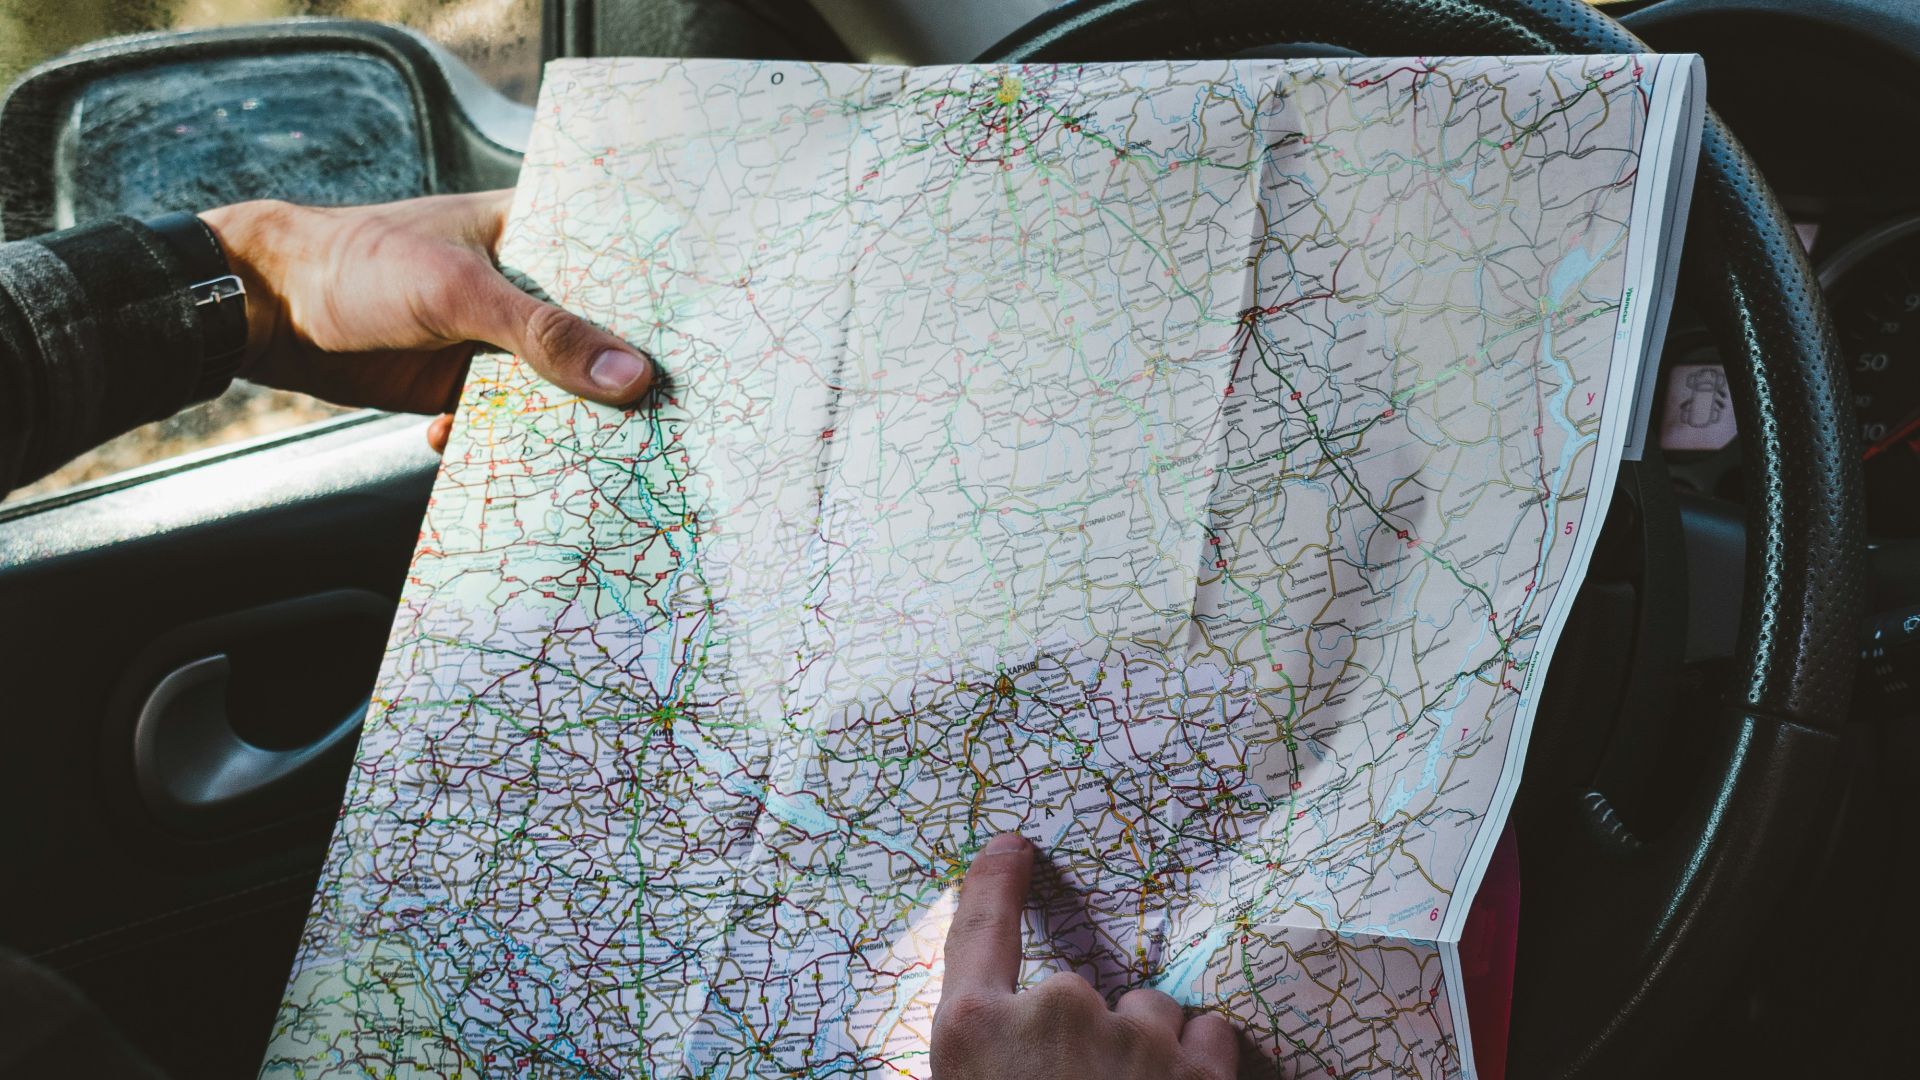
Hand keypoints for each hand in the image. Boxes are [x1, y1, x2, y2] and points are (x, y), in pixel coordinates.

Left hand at [199, 191, 653, 451]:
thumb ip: (546, 335)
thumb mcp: (459, 293)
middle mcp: (523, 287)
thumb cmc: (357, 265)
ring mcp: (495, 340)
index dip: (660, 307)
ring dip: (568, 423)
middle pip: (595, 339)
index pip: (616, 265)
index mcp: (531, 232)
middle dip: (619, 381)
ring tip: (600, 456)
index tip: (703, 351)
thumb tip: (630, 377)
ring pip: (556, 389)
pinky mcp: (465, 386)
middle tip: (666, 420)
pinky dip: (510, 446)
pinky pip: (509, 423)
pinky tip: (502, 461)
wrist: (266, 312)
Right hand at [932, 833, 1243, 1079]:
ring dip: (1145, 1046)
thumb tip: (1013, 1029)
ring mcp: (1132, 1043)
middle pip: (1079, 993)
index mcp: (977, 1030)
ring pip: (1150, 1012)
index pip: (978, 933)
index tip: (1014, 847)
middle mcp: (1056, 1016)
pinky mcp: (1199, 1075)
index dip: (995, 885)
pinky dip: (1200, 1062)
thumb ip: (987, 1046)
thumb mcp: (970, 1078)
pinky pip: (1211, 1033)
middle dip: (1085, 1033)